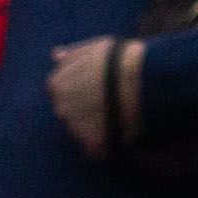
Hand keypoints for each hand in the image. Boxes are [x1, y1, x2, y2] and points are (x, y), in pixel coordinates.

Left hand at [48, 37, 123, 153]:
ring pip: (81, 131)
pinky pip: (94, 149)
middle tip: (110, 102)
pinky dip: (105, 144)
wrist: (142, 76)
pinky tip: (120, 132)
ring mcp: (74, 126)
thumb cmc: (120, 57)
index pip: (61, 92)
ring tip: (118, 115)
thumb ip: (72, 56)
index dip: (81, 91)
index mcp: (57, 84)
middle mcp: (60, 107)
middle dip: (85, 110)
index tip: (99, 89)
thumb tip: (55, 56)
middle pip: (69, 113)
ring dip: (95, 126)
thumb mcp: (94, 48)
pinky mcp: (91, 142)